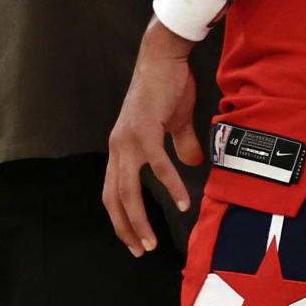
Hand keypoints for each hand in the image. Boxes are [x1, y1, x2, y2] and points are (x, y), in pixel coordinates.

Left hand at [103, 19, 202, 256]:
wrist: (163, 56)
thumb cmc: (167, 86)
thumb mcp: (173, 122)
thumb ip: (181, 145)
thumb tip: (193, 165)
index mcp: (121, 146)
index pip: (112, 191)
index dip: (121, 217)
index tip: (134, 239)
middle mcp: (119, 146)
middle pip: (114, 197)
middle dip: (126, 228)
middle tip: (140, 250)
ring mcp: (129, 139)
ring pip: (129, 190)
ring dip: (139, 219)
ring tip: (152, 240)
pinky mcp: (146, 129)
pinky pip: (158, 166)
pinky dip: (170, 186)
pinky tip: (182, 201)